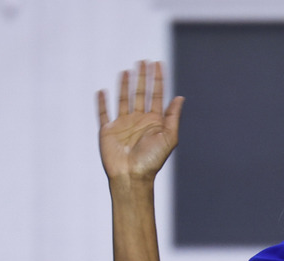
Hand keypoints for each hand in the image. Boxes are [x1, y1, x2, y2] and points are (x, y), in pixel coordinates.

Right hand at [97, 61, 183, 183]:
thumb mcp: (169, 137)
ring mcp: (123, 124)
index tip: (158, 63)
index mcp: (155, 121)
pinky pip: (104, 113)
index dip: (158, 79)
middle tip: (143, 61)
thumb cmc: (152, 160)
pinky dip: (102, 103)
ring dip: (125, 85)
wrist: (132, 176)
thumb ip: (173, 117)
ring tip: (127, 70)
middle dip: (143, 77)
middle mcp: (139, 120)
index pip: (157, 95)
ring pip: (124, 99)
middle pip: (141, 93)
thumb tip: (180, 97)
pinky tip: (103, 91)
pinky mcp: (108, 130)